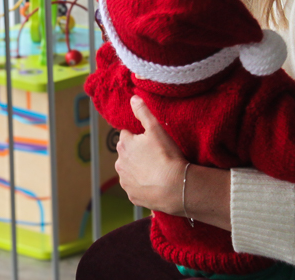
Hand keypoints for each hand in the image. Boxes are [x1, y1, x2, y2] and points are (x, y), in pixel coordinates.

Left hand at [116, 96, 231, 229]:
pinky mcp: (132, 196)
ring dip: (138, 169)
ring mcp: (125, 181)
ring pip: (129, 171)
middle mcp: (119, 163)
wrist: (175, 187)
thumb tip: (132, 99)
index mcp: (123, 145)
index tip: (151, 141)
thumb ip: (143, 112)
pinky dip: (142, 185)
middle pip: (127, 153)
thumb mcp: (156, 128)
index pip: (127, 135)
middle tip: (155, 155)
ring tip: (156, 169)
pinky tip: (155, 183)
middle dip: (137, 153)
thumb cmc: (166, 155)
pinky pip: (135, 187)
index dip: (139, 136)